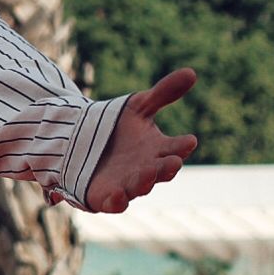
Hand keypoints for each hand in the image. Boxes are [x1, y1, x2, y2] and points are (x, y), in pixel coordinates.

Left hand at [57, 68, 199, 212]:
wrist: (81, 142)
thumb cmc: (118, 127)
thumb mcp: (138, 106)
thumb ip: (163, 93)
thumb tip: (192, 72)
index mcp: (158, 150)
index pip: (176, 149)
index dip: (182, 146)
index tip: (189, 140)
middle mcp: (147, 170)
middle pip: (161, 171)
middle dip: (167, 167)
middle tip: (172, 161)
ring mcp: (128, 185)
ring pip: (140, 186)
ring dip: (145, 181)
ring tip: (149, 171)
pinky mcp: (106, 197)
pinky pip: (114, 202)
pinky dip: (117, 200)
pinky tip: (118, 194)